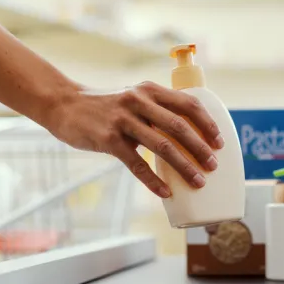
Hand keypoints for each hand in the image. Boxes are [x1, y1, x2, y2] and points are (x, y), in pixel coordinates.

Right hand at [45, 81, 223, 197]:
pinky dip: (154, 181)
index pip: (188, 104)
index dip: (207, 123)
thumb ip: (157, 109)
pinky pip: (137, 165)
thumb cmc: (106, 105)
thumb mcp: (134, 97)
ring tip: (198, 181)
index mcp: (150, 90)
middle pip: (179, 127)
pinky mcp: (109, 140)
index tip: (219, 142)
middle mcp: (139, 101)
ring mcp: (123, 121)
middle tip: (213, 165)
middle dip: (200, 148)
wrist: (64, 104)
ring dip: (184, 167)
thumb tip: (188, 135)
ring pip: (162, 147)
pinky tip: (166, 192)